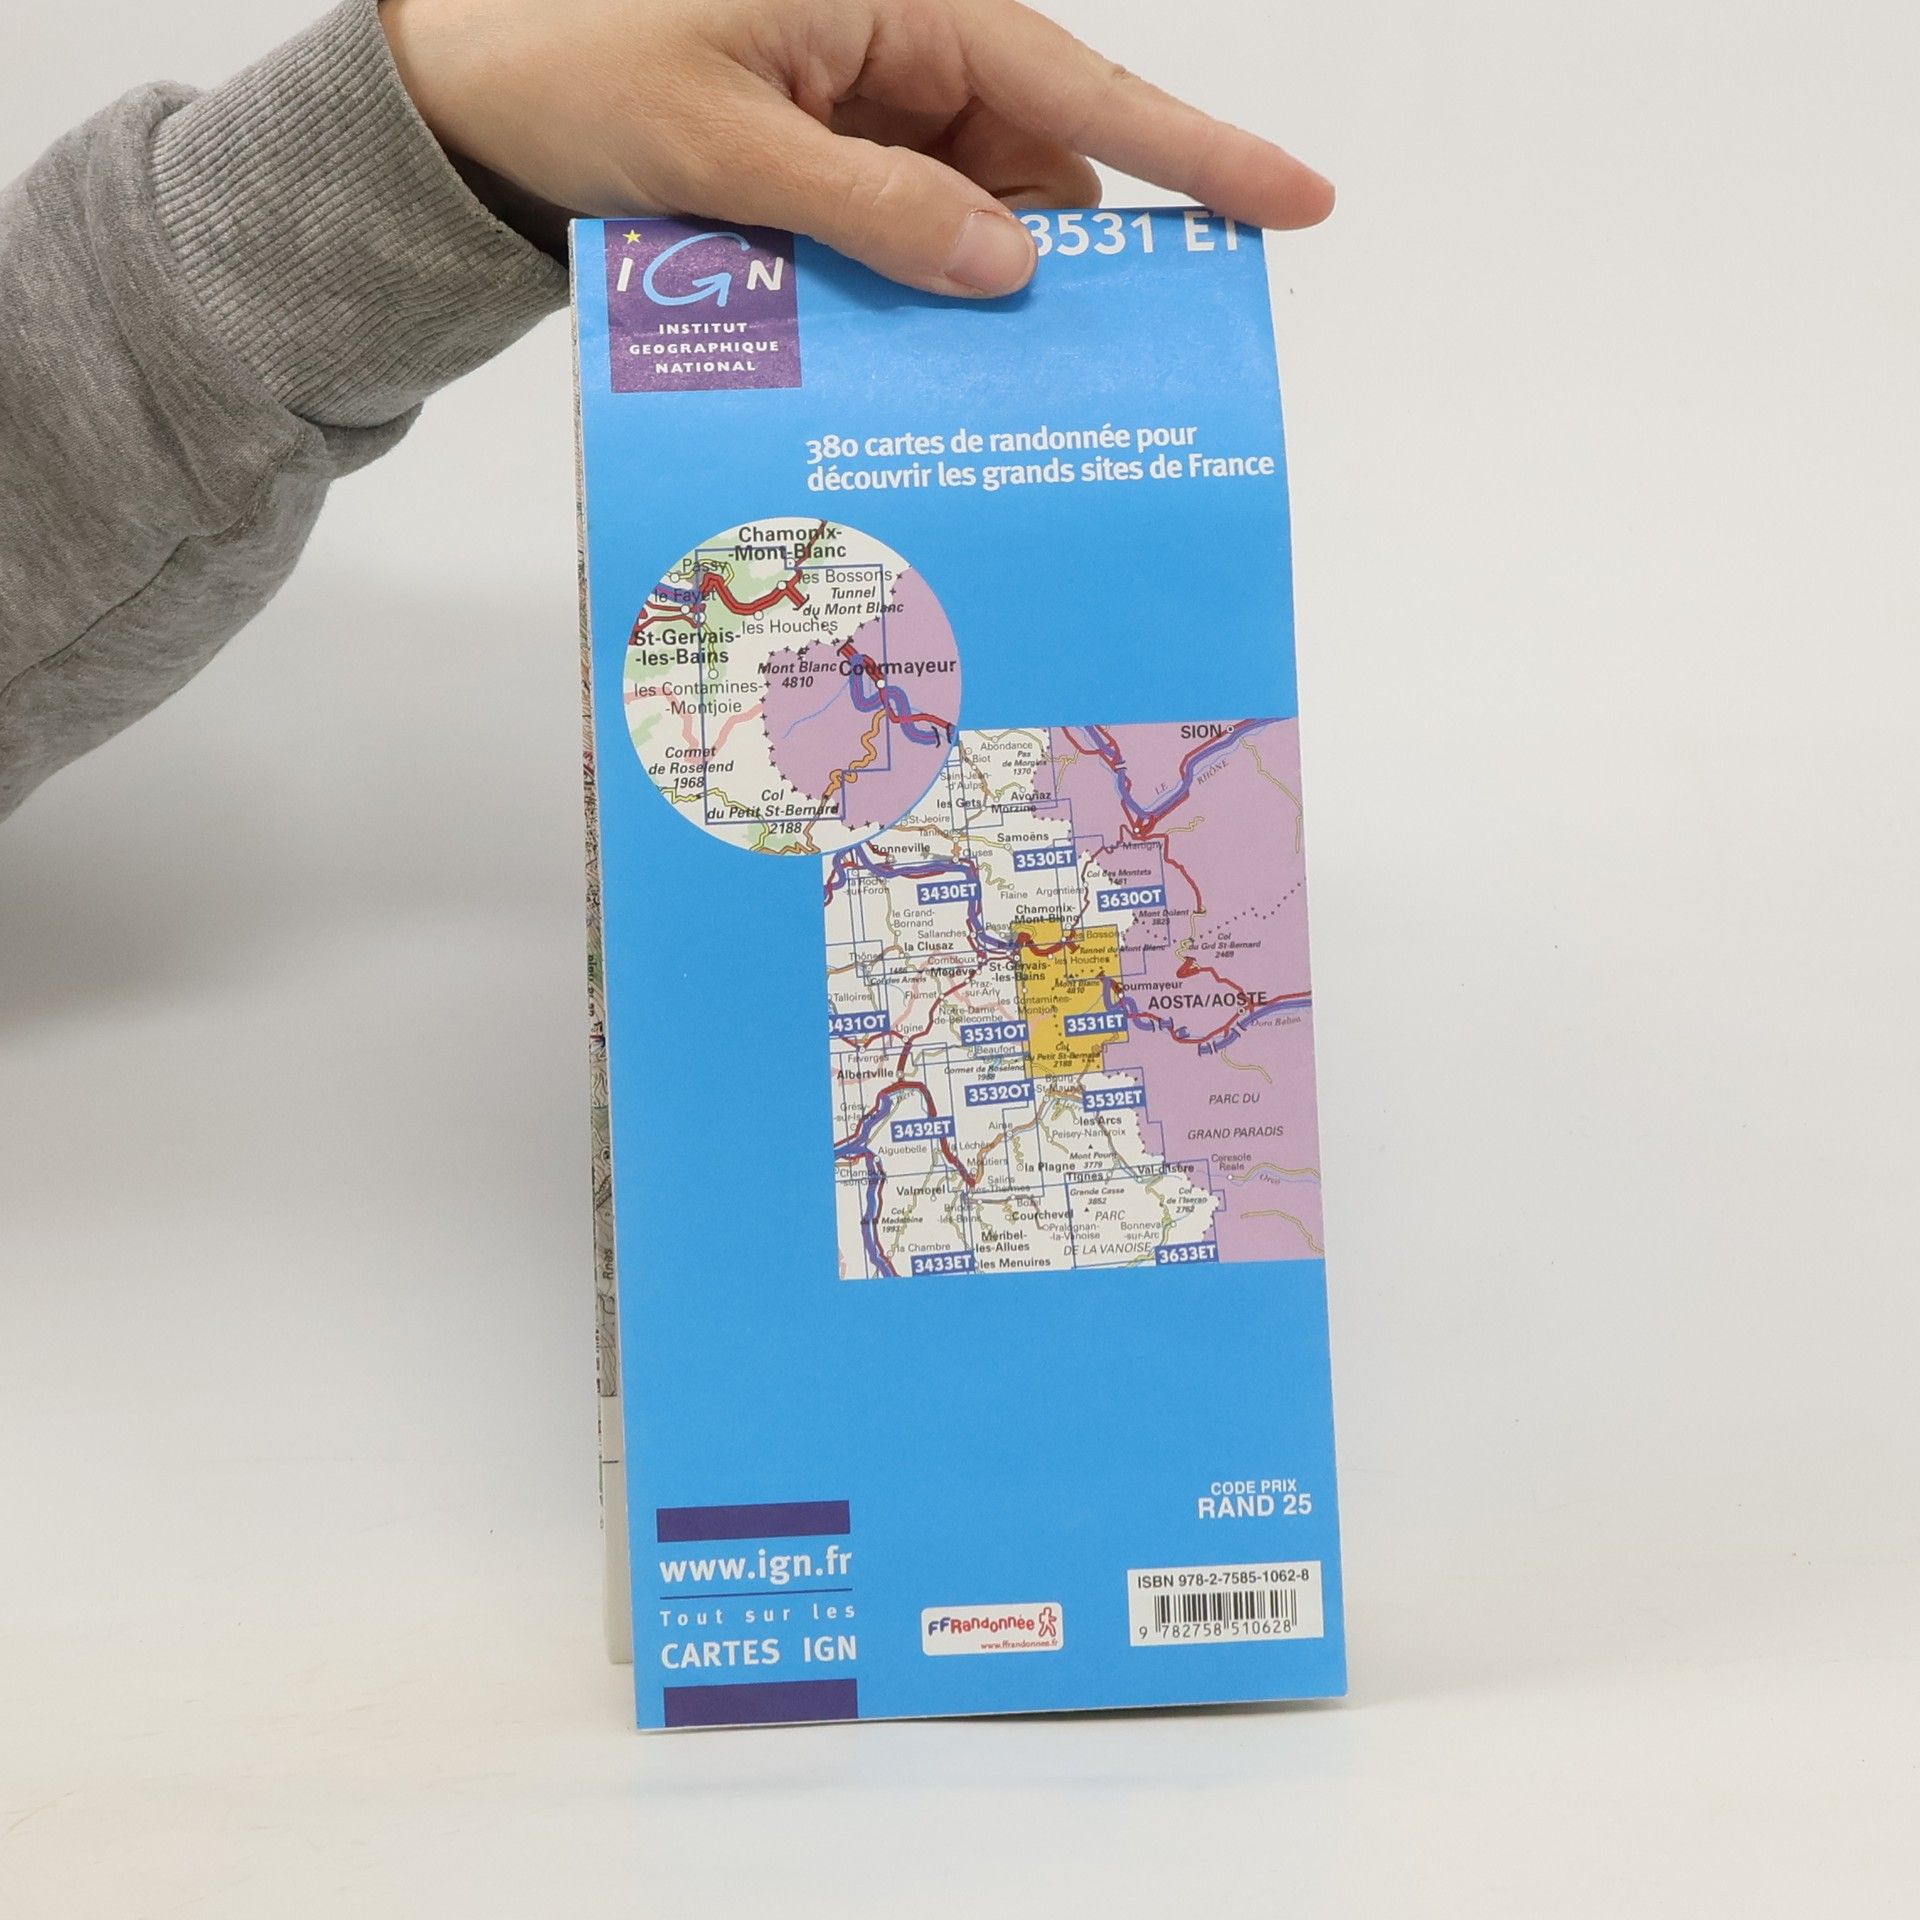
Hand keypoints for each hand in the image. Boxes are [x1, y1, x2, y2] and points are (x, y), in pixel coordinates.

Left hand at [380, 0, 1332, 297]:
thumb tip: (1013, 263)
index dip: (1193, 150)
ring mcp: (863, 102)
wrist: (459, 89)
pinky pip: (910, 221)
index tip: (1295, 204)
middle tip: (1111, 371)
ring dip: (987, 287)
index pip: (1076, 79)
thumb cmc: (569, 69)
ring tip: (993, 385)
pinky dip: (921, 284)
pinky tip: (918, 352)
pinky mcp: (827, 153)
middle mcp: (896, 43)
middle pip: (1039, 154)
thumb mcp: (725, 144)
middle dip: (1075, 254)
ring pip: (978, 202)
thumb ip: (876, 204)